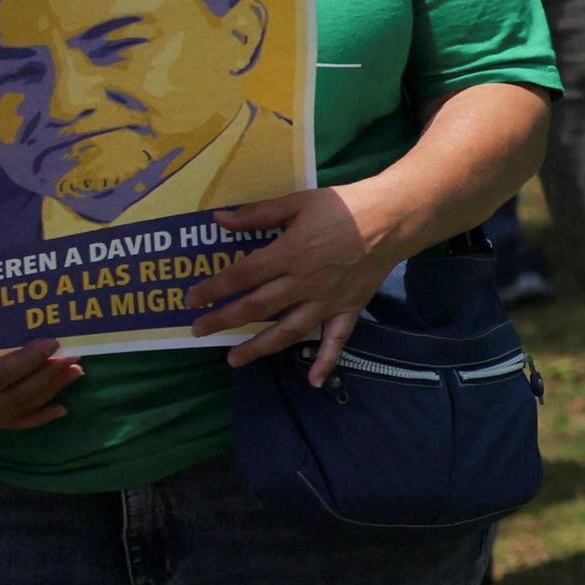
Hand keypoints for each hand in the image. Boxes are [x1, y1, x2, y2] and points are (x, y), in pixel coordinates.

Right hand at [0, 336, 76, 430]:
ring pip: (18, 410)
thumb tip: (28, 315)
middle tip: (72, 355)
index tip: (52, 343)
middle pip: (13, 396)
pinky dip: (39, 416)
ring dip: (50, 391)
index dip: (26, 361)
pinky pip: (14, 422)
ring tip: (75, 371)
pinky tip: (62, 408)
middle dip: (46, 376)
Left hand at [196, 183, 418, 380]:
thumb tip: (219, 220)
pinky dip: (326, 362)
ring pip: (288, 331)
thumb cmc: (344, 206)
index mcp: (289, 253)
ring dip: (259, 347)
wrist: (392, 218)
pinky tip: (313, 382)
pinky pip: (336, 340)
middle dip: (223, 320)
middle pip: (257, 307)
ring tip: (234, 359)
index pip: (242, 276)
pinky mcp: (348, 309)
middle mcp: (304, 283)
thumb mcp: (297, 202)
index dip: (214, 289)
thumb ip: (257, 214)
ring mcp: (327, 301)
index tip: (191, 299)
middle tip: (198, 330)